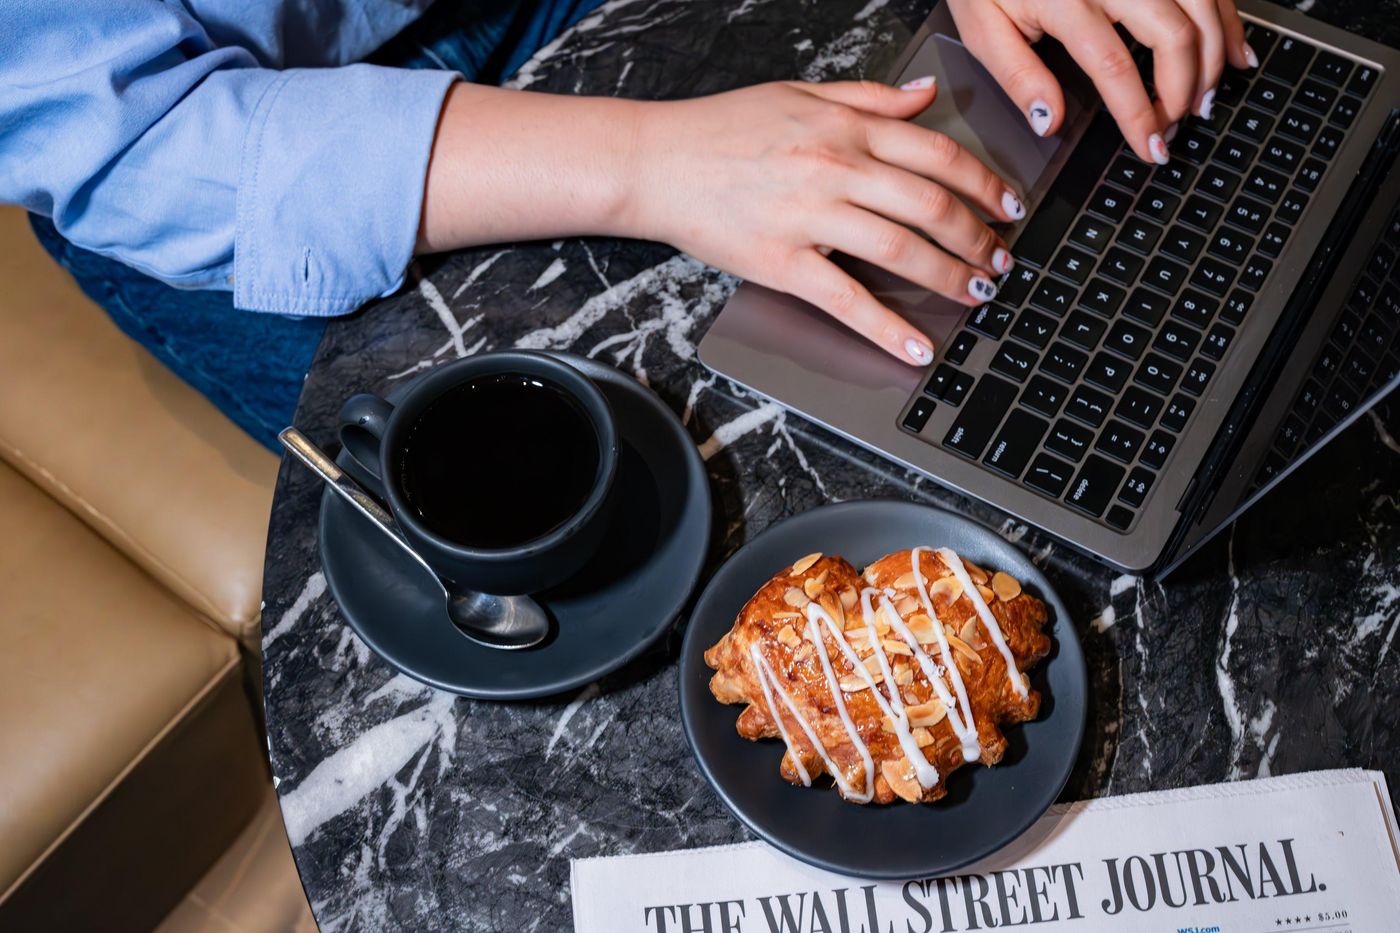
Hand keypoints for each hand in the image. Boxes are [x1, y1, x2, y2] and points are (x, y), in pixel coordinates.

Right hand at [624, 79, 1024, 365]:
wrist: (656, 162)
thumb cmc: (721, 130)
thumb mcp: (800, 93)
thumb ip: (868, 98)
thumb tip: (925, 95)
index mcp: (845, 128)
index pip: (936, 154)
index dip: (984, 182)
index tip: (1008, 205)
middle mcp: (835, 168)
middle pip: (931, 204)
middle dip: (978, 236)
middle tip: (1001, 260)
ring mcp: (809, 218)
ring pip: (900, 249)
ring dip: (949, 276)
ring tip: (975, 294)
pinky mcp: (782, 263)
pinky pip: (846, 300)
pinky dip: (888, 328)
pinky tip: (916, 348)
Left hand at [947, 0, 1251, 163]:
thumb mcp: (983, 26)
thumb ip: (1017, 76)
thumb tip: (1050, 122)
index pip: (1114, 67)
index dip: (1139, 113)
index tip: (1150, 146)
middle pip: (1173, 34)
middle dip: (1183, 89)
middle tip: (1175, 125)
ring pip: (1202, 5)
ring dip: (1213, 56)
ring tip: (1205, 100)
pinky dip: (1227, 20)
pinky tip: (1232, 53)